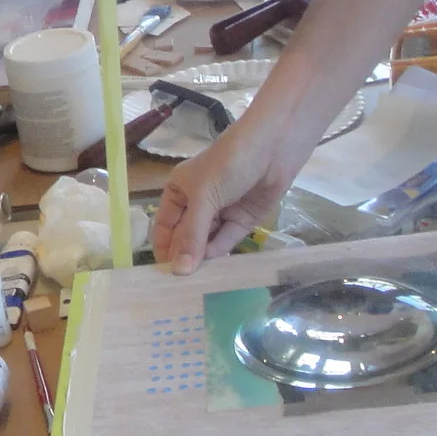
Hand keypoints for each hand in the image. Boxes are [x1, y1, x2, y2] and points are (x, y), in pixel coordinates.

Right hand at [149, 115, 307, 273]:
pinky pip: (227, 240)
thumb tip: (179, 272)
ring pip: (207, 241)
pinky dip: (221, 253)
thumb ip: (192, 236)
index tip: (162, 274)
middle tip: (180, 286)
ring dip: (203, 258)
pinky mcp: (243, 220)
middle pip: (186, 236)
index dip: (163, 248)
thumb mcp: (204, 197)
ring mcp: (221, 212)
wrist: (274, 148)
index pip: (165, 226)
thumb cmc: (228, 163)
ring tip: (197, 283)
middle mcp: (197, 204)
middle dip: (183, 256)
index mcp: (179, 191)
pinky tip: (214, 269)